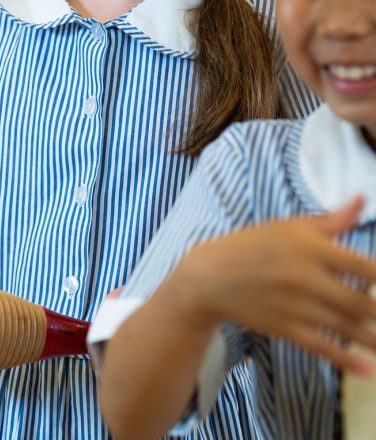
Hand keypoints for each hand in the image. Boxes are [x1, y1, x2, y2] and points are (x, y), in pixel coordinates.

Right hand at [176, 196, 375, 374]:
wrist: (210, 274)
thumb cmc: (254, 244)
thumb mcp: (289, 226)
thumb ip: (332, 220)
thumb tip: (362, 198)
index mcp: (311, 248)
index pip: (367, 268)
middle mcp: (306, 277)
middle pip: (363, 303)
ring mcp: (296, 306)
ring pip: (349, 329)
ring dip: (374, 339)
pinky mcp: (285, 328)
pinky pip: (323, 347)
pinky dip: (348, 362)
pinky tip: (368, 370)